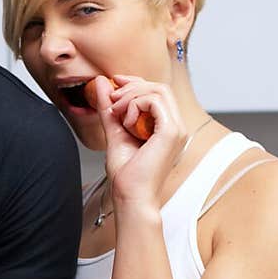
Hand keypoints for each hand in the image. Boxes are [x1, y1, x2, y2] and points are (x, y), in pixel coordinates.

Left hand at [89, 74, 185, 207]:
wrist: (130, 196)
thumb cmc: (126, 175)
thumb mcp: (114, 133)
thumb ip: (108, 109)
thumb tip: (100, 82)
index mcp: (166, 127)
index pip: (157, 92)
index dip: (135, 82)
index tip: (114, 82)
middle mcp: (176, 126)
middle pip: (159, 87)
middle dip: (131, 86)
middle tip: (112, 99)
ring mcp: (177, 128)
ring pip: (158, 90)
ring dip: (131, 95)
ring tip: (116, 111)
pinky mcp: (172, 131)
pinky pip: (155, 101)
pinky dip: (136, 104)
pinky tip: (125, 121)